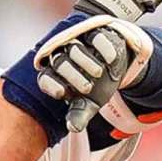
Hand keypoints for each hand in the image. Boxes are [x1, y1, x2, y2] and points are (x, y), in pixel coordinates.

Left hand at [33, 16, 153, 132]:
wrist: (116, 68)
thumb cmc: (97, 87)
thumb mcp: (90, 104)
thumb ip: (80, 115)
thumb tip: (73, 128)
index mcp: (56, 76)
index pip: (45, 79)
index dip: (51, 85)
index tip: (62, 93)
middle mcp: (62, 57)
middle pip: (59, 62)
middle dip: (72, 75)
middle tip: (87, 88)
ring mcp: (77, 42)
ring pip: (74, 47)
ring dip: (86, 61)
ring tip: (98, 73)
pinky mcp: (93, 33)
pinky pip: (94, 36)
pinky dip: (102, 47)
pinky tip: (110, 60)